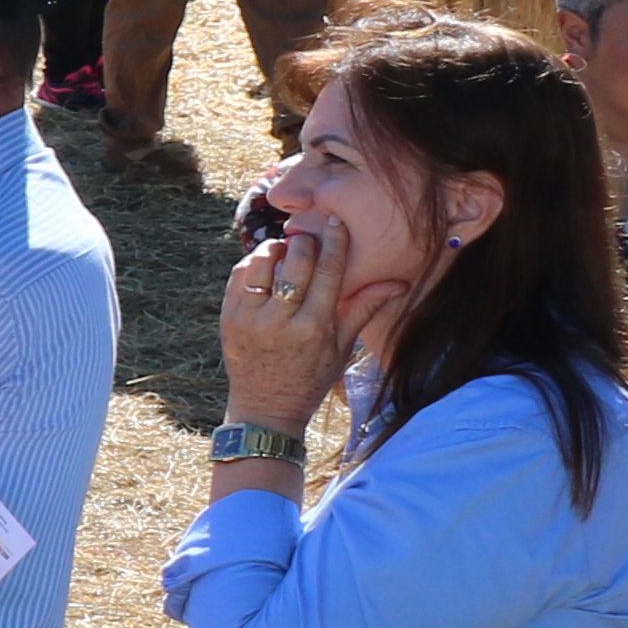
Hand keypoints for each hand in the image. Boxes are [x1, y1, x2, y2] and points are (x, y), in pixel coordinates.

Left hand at [219, 220, 356, 433]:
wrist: (266, 406)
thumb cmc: (311, 376)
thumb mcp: (342, 346)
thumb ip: (364, 308)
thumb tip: (400, 282)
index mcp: (314, 328)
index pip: (327, 273)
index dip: (334, 243)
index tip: (335, 222)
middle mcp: (280, 321)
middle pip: (296, 263)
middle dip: (305, 242)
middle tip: (310, 235)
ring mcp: (249, 318)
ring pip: (263, 264)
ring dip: (277, 249)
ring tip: (287, 249)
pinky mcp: (227, 317)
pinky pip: (240, 276)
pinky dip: (254, 263)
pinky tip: (268, 264)